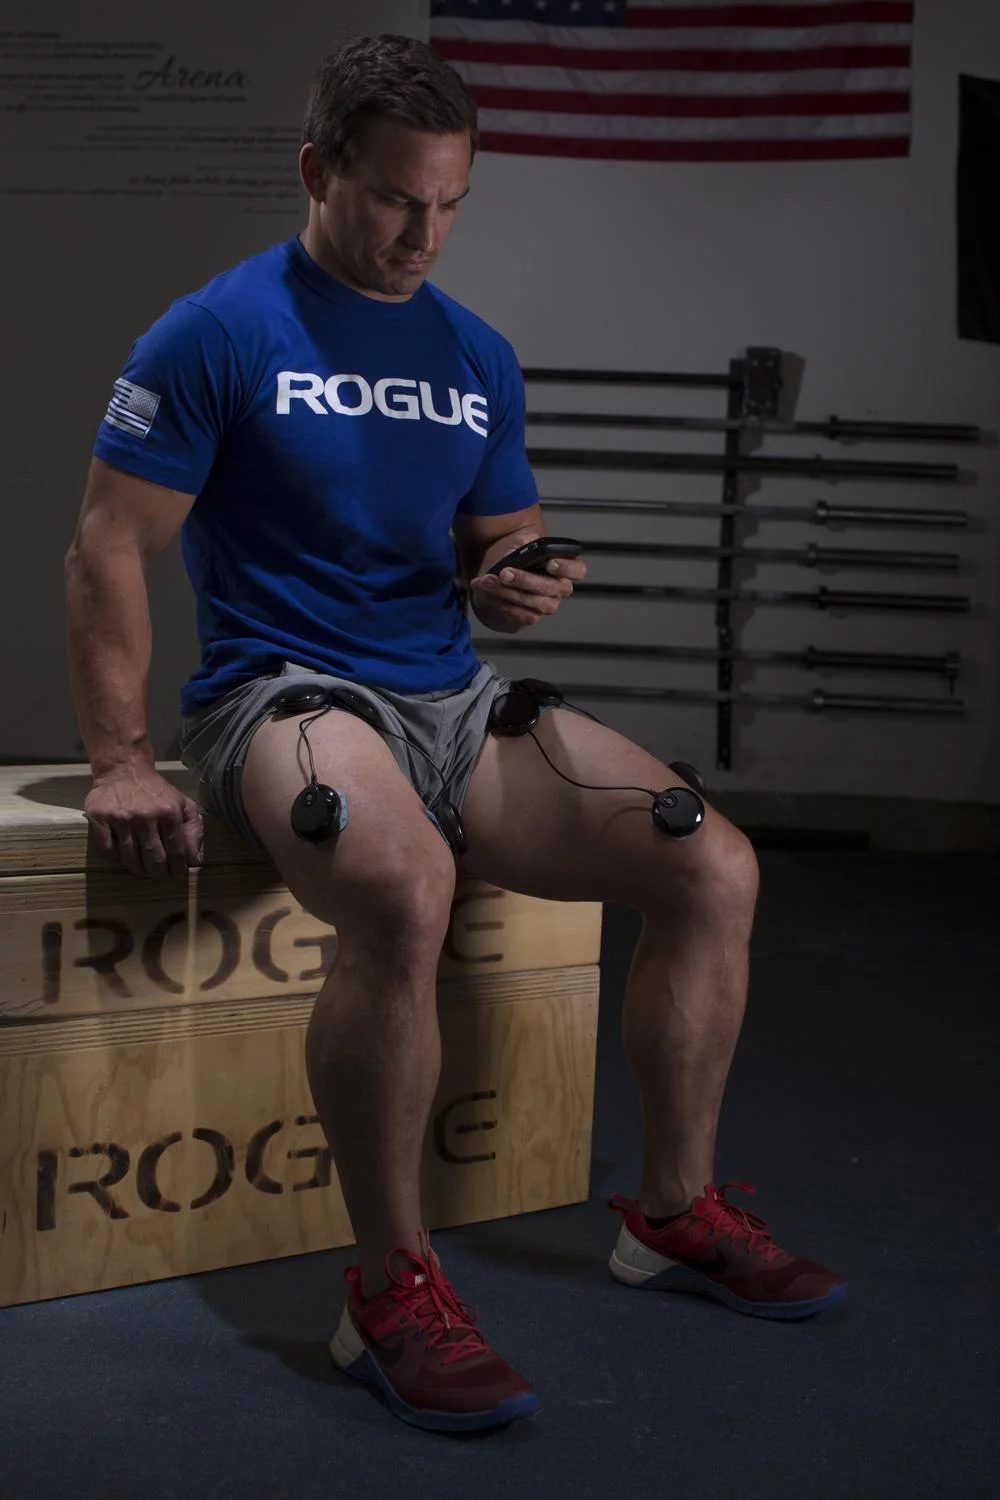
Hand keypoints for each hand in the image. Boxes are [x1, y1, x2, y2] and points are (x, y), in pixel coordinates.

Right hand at [84, 764, 203, 879]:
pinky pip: (109, 851)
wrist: (124, 769)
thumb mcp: (183, 804)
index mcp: (168, 812)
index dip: (178, 868)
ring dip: (139, 870)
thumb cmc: (156, 791)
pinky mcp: (100, 819)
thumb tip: (196, 860)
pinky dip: (117, 859)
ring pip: (130, 859)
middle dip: (159, 874)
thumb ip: (194, 830)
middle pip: (153, 859)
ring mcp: (121, 819)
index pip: (176, 851)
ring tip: (144, 870)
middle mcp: (145, 816)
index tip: (177, 875)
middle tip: (161, 877)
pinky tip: (124, 857)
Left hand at [470, 545, 586, 631]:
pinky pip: (517, 614)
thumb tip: (515, 552)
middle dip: (524, 580)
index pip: (577, 570)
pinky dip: (498, 602)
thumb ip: (523, 541)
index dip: (566, 568)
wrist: (503, 571)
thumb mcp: (522, 539)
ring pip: (530, 603)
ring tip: (485, 580)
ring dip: (504, 592)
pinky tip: (484, 590)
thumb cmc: (519, 553)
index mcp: (565, 567)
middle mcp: (560, 589)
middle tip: (504, 573)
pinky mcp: (530, 616)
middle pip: (549, 588)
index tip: (550, 563)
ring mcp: (546, 605)